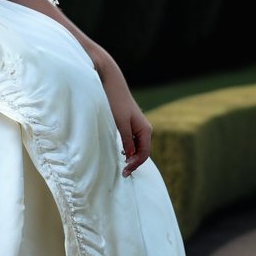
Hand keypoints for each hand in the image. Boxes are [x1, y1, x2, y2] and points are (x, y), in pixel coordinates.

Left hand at [92, 51, 150, 176]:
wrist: (110, 82)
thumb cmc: (114, 102)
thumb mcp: (120, 123)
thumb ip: (126, 140)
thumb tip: (131, 156)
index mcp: (145, 130)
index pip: (144, 154)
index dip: (135, 165)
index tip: (124, 172)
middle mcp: (145, 128)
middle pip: (142, 152)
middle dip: (134, 163)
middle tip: (123, 172)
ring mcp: (138, 126)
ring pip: (137, 147)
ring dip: (131, 156)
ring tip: (122, 165)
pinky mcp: (130, 123)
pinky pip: (132, 141)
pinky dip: (128, 149)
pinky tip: (121, 153)